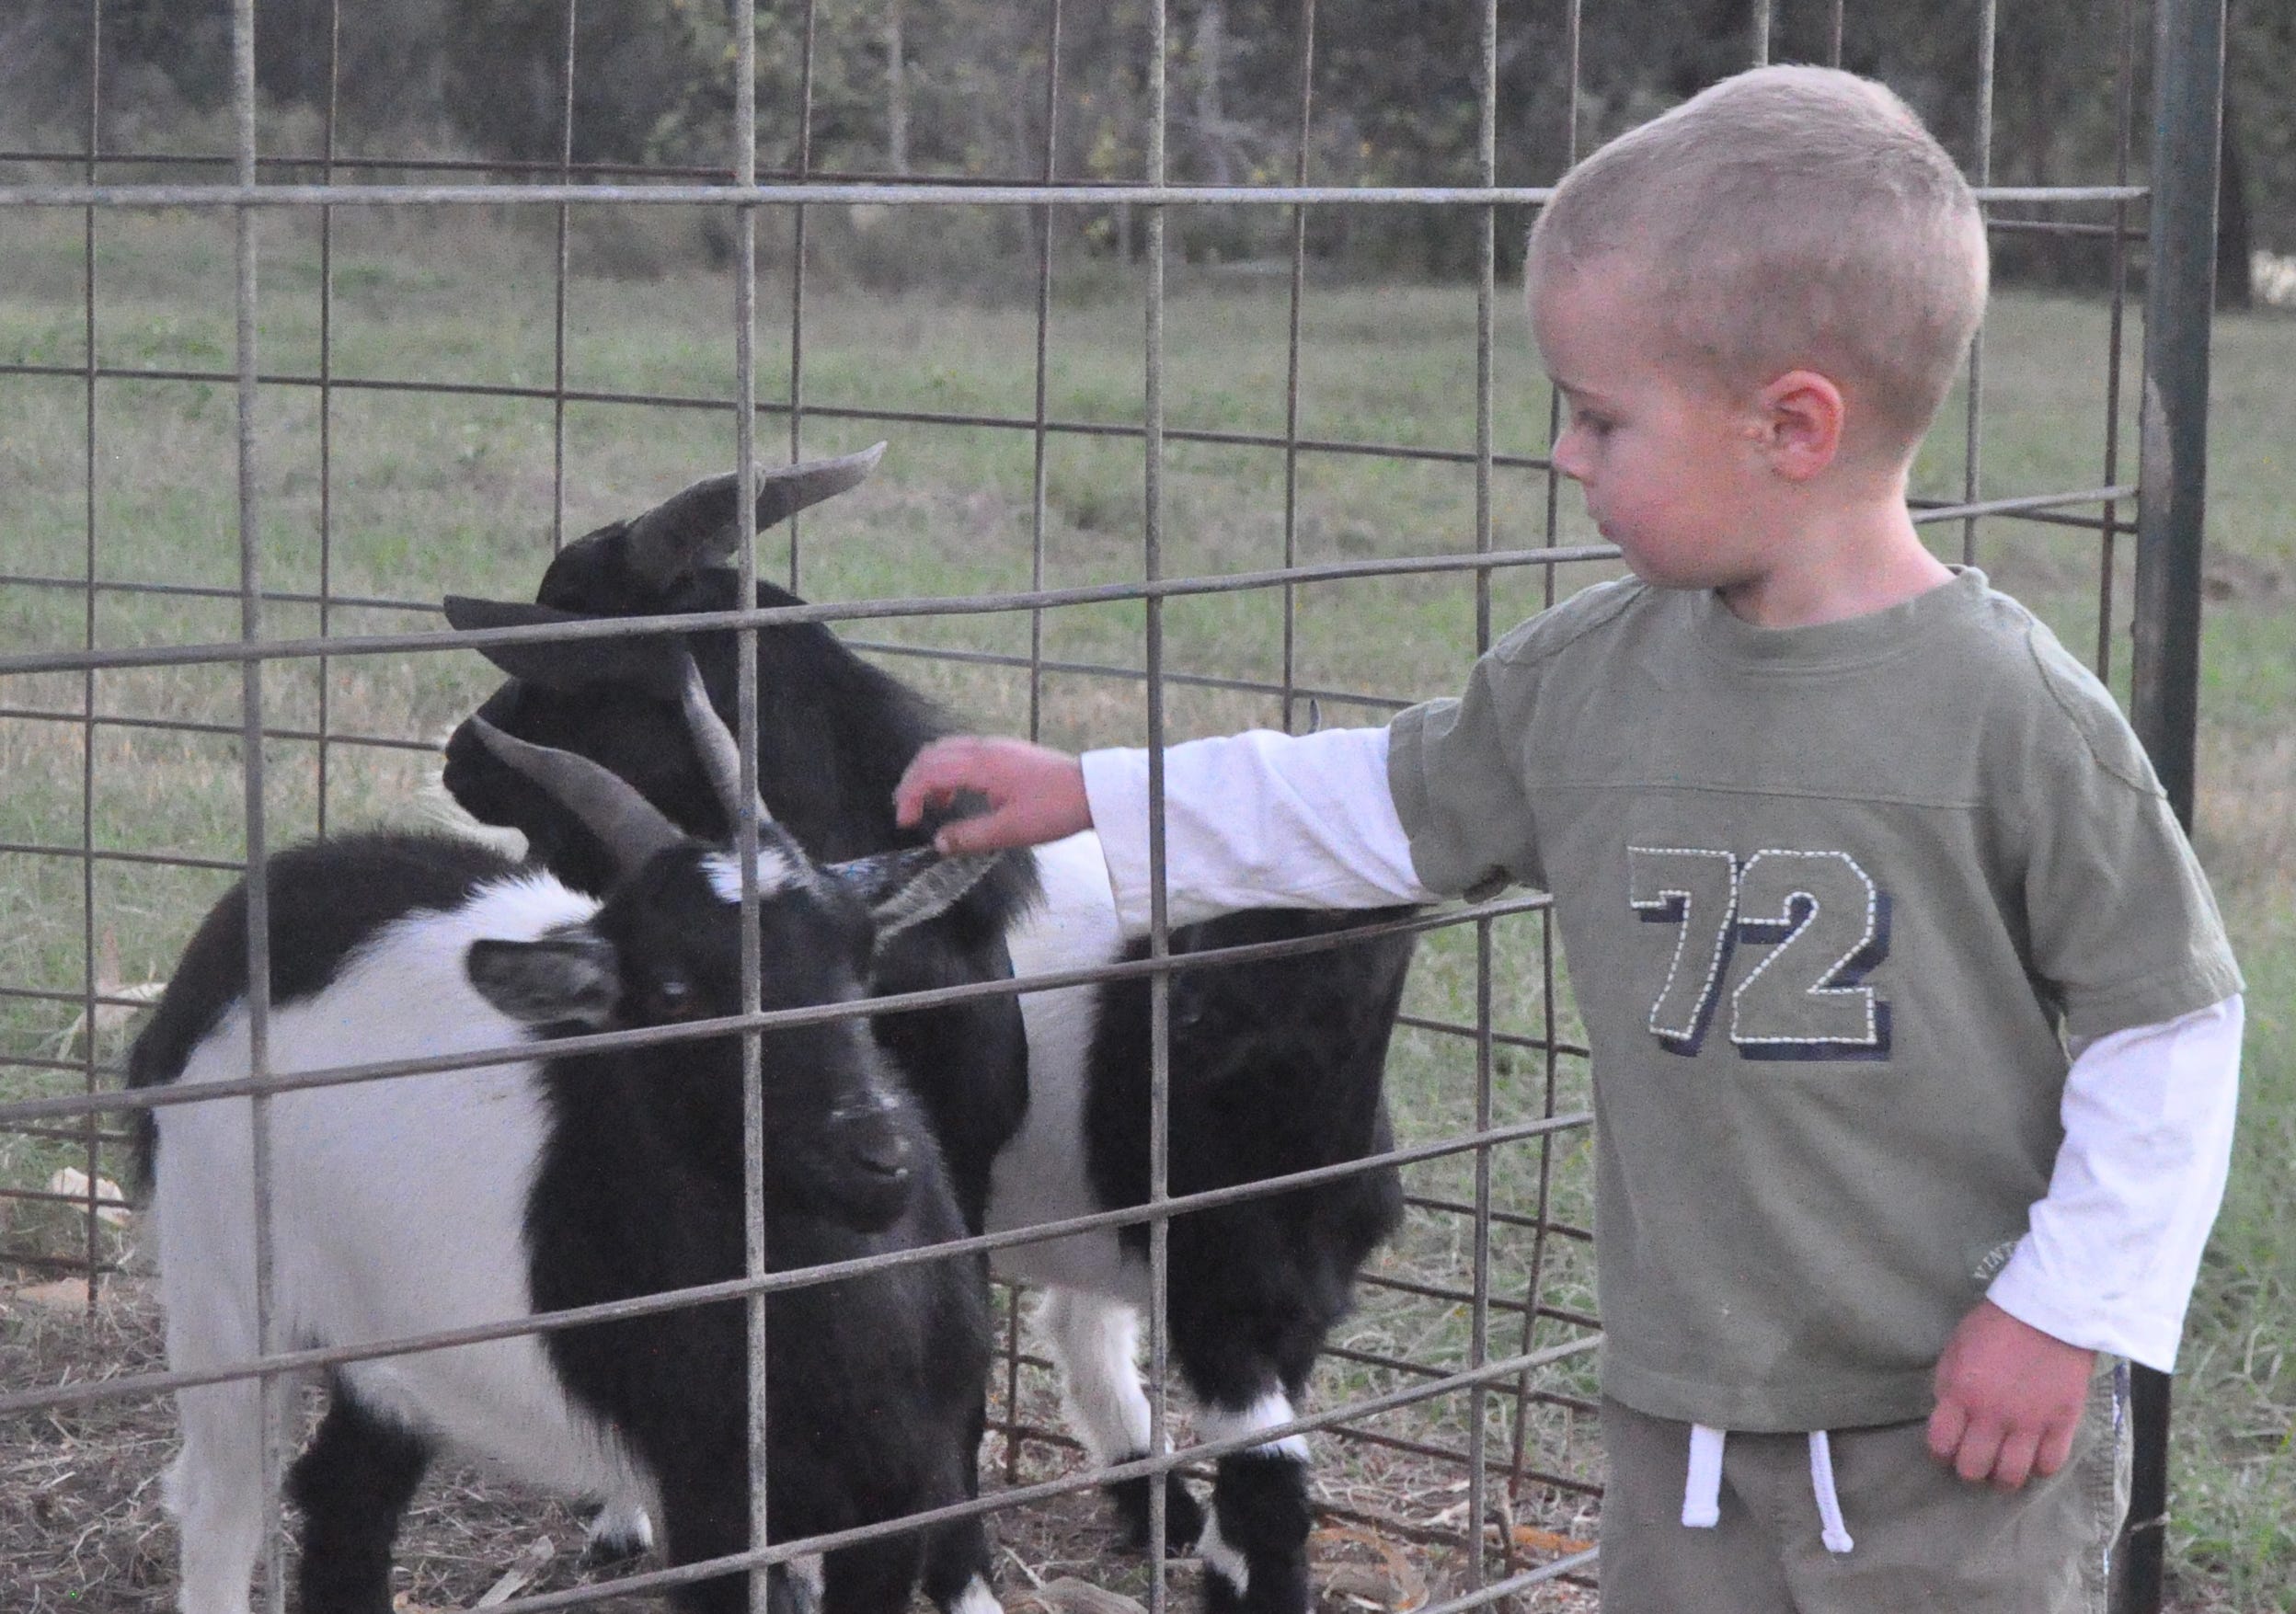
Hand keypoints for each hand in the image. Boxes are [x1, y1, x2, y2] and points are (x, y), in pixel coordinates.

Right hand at [894, 736, 1092, 854]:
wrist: (1092, 790)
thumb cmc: (1054, 809)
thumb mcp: (1011, 831)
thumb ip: (970, 837)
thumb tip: (939, 844)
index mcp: (981, 764)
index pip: (929, 771)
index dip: (910, 795)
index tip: (905, 822)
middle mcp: (984, 747)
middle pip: (932, 754)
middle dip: (913, 782)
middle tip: (907, 812)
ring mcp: (995, 746)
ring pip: (947, 751)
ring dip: (931, 776)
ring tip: (932, 807)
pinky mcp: (1005, 752)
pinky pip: (964, 754)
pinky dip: (949, 772)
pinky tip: (957, 796)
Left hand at [1925, 1300, 2095, 1490]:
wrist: (2049, 1311)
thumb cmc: (1995, 1325)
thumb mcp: (1955, 1348)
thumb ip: (1948, 1385)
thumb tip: (1947, 1415)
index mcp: (1961, 1393)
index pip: (1941, 1444)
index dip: (1940, 1453)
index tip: (1947, 1450)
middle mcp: (1993, 1415)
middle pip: (1973, 1468)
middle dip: (1969, 1468)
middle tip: (1975, 1459)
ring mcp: (2030, 1423)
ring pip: (2011, 1475)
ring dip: (2002, 1477)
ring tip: (2002, 1467)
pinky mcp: (2063, 1423)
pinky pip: (2050, 1465)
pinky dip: (2039, 1468)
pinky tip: (2034, 1458)